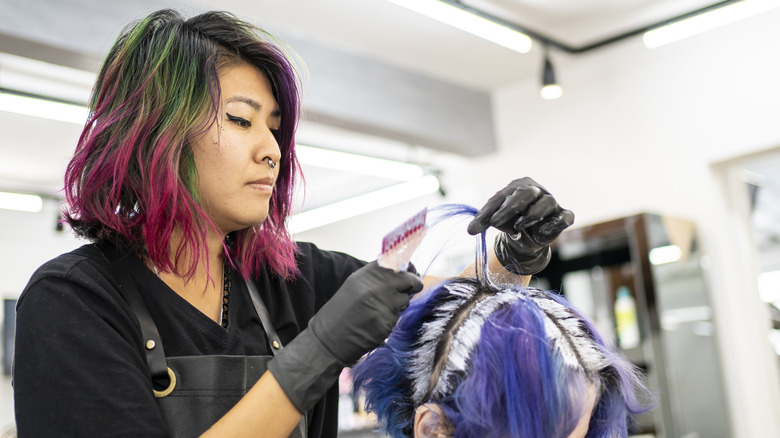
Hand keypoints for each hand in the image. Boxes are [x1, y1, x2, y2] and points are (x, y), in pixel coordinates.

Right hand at [267, 262, 421, 412]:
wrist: (329, 338)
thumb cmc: (341, 311)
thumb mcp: (355, 285)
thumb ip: (376, 278)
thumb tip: (402, 271)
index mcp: (366, 275)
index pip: (397, 265)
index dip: (406, 270)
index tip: (410, 273)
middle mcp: (376, 287)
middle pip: (407, 280)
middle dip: (412, 285)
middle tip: (412, 288)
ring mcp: (383, 305)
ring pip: (404, 300)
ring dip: (399, 305)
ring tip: (380, 310)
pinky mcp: (387, 322)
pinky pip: (397, 318)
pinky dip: (390, 320)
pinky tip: (375, 323)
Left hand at [467, 177, 573, 274]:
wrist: (525, 238)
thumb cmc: (509, 222)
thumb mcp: (494, 221)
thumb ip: (482, 222)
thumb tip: (469, 230)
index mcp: (518, 186)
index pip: (503, 196)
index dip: (490, 210)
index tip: (481, 226)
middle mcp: (536, 191)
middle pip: (526, 193)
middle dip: (509, 208)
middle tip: (495, 223)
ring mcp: (552, 202)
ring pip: (546, 203)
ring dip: (531, 215)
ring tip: (518, 226)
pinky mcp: (563, 216)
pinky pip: (564, 217)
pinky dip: (554, 224)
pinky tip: (542, 231)